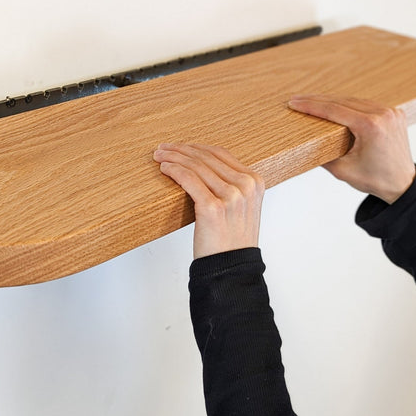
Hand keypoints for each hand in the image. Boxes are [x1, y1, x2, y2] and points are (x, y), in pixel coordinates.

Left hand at [153, 143, 264, 258]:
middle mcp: (246, 186)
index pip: (221, 154)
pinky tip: (165, 169)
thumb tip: (202, 165)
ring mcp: (231, 196)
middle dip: (181, 150)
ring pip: (196, 166)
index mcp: (255, 182)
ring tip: (160, 157)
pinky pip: (189, 180)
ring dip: (173, 158)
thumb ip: (231, 185)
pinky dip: (174, 171)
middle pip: (206, 157)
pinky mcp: (213, 208)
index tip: (180, 146)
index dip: (196, 147)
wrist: (231, 269)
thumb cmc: (231, 241)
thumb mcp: (242, 207)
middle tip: (163, 148)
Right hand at [287, 95, 415, 203]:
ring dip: (332, 101)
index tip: (295, 103)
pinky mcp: (394, 113)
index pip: (334, 110)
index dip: (311, 106)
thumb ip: (322, 156)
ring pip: (354, 100)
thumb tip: (304, 144)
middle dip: (318, 100)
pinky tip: (335, 105)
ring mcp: (391, 111)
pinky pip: (366, 104)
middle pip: (342, 101)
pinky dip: (349, 104)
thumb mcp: (342, 171)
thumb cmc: (377, 179)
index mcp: (371, 126)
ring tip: (312, 101)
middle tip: (297, 100)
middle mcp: (383, 114)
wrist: (403, 184)